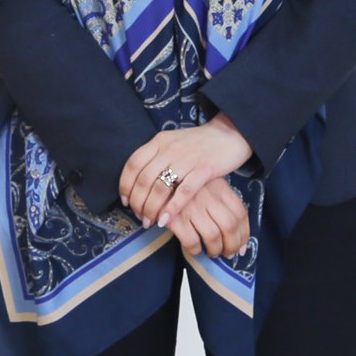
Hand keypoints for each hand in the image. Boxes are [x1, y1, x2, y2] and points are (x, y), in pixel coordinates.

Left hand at [120, 114, 252, 227]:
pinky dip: (171, 208)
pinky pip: (183, 192)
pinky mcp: (204, 169)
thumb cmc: (199, 143)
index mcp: (159, 141)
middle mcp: (169, 149)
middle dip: (138, 202)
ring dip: (151, 209)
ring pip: (160, 188)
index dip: (126, 185)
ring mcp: (186, 159)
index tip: (125, 201)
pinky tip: (165, 220)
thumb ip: (157, 157)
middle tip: (139, 216)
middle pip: (144, 180)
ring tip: (150, 222)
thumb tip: (138, 182)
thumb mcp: (173, 142)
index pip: (133, 164)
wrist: (229, 134)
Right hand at [167, 179, 250, 259]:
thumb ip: (225, 207)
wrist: (155, 181)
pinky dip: (196, 250)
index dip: (244, 234)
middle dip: (232, 246)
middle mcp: (207, 195)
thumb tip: (241, 244)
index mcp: (219, 186)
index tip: (241, 246)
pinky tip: (196, 249)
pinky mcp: (174, 218)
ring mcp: (190, 206)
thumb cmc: (186, 188)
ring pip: (213, 236)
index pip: (240, 213)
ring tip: (212, 252)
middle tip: (228, 253)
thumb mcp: (210, 188)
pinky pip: (191, 241)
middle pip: (229, 226)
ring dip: (215, 250)